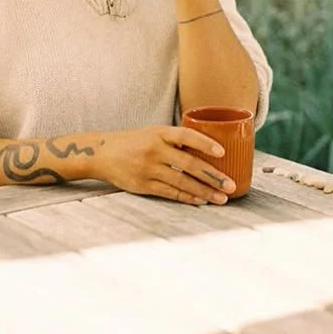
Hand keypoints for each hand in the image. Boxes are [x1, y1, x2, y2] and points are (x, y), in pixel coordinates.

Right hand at [93, 125, 234, 204]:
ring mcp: (148, 168)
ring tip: (221, 198)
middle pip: (189, 163)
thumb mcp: (152, 133)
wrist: (102, 153)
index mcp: (159, 132)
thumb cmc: (133, 141)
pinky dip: (188, 198)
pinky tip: (201, 201)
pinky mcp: (143, 185)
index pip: (186, 135)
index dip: (205, 144)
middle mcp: (154, 149)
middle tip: (230, 185)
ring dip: (204, 192)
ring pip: (182, 182)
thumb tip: (206, 150)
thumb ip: (175, 140)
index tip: (222, 153)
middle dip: (212, 176)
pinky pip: (170, 193)